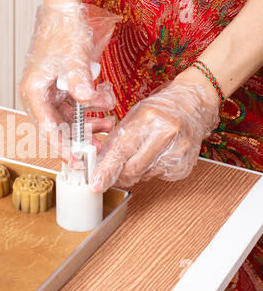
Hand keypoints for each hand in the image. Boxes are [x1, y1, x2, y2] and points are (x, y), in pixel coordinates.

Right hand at [19, 3, 120, 158]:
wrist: (64, 15)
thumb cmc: (61, 32)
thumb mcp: (72, 58)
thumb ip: (79, 82)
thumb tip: (87, 102)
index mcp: (33, 92)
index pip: (47, 128)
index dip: (61, 146)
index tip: (74, 160)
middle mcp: (39, 96)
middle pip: (58, 127)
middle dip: (79, 138)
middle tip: (97, 148)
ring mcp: (50, 93)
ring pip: (69, 119)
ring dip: (88, 124)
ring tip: (107, 126)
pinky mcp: (61, 89)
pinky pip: (75, 108)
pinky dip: (90, 111)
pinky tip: (104, 109)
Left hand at [90, 79, 220, 191]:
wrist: (193, 105)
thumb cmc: (160, 110)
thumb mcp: (134, 116)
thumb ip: (116, 140)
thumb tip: (99, 164)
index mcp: (148, 119)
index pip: (121, 151)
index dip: (107, 170)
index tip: (96, 185)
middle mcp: (166, 134)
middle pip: (133, 169)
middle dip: (120, 175)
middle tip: (115, 173)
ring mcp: (178, 150)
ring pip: (145, 175)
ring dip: (137, 172)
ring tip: (143, 154)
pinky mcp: (185, 164)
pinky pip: (159, 177)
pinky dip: (152, 171)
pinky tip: (157, 156)